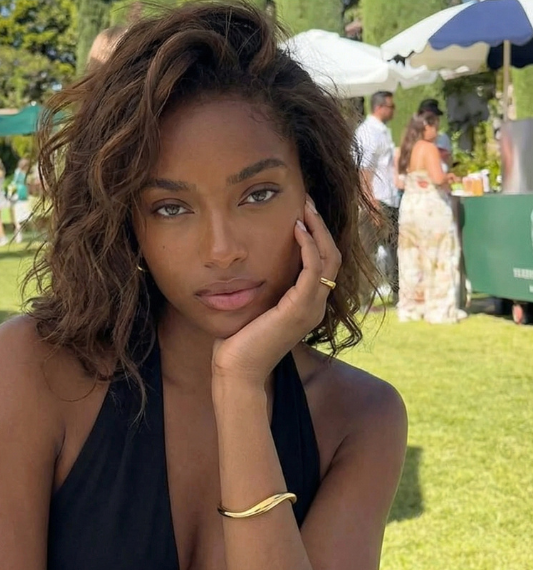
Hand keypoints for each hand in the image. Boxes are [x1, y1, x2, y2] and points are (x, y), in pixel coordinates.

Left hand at [211, 197, 340, 384]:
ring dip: (317, 229)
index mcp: (308, 305)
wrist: (237, 370)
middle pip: (332, 256)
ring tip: (304, 207)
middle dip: (321, 226)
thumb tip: (253, 264)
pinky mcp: (300, 309)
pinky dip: (308, 246)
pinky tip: (297, 229)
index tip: (302, 212)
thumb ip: (264, 288)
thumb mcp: (256, 306)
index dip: (317, 236)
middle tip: (306, 200)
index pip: (324, 263)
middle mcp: (316, 306)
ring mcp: (311, 308)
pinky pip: (313, 270)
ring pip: (328, 259)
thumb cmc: (239, 341)